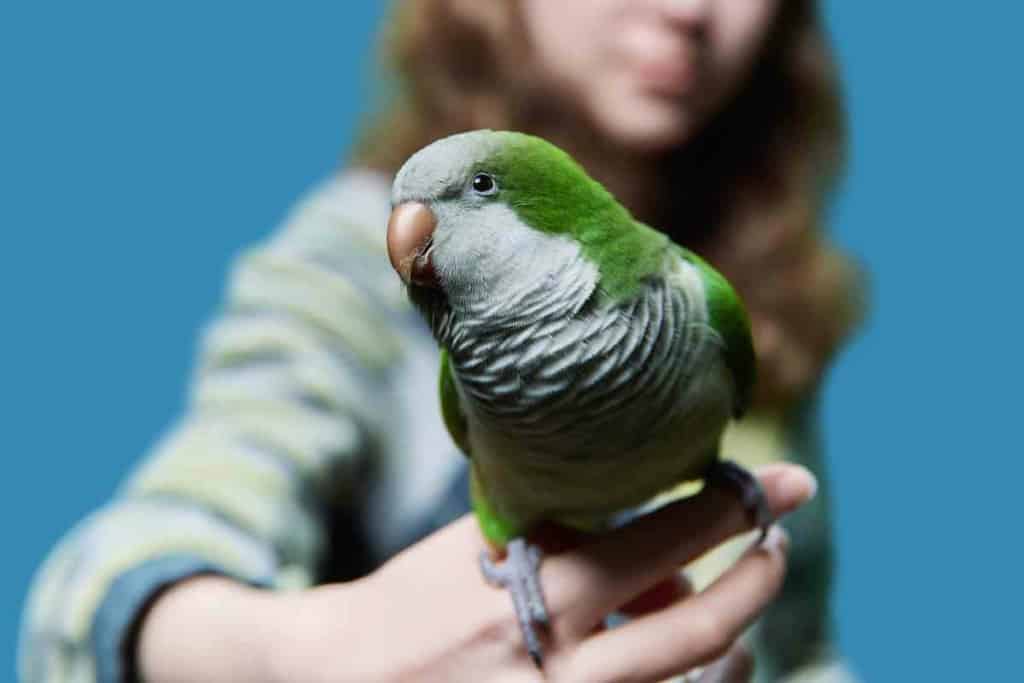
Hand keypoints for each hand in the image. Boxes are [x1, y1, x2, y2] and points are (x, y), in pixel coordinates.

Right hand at [138, 464, 815, 682]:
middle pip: (696, 625)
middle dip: (754, 574)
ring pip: (685, 678)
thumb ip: (559, 529)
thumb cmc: (412, 601)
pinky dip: (682, 672)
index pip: (660, 540)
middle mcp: (560, 664)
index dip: (730, 508)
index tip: (784, 481)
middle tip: (777, 540)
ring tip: (730, 599)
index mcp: (536, 594)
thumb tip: (650, 530)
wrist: (344, 677)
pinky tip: (683, 643)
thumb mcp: (478, 545)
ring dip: (726, 633)